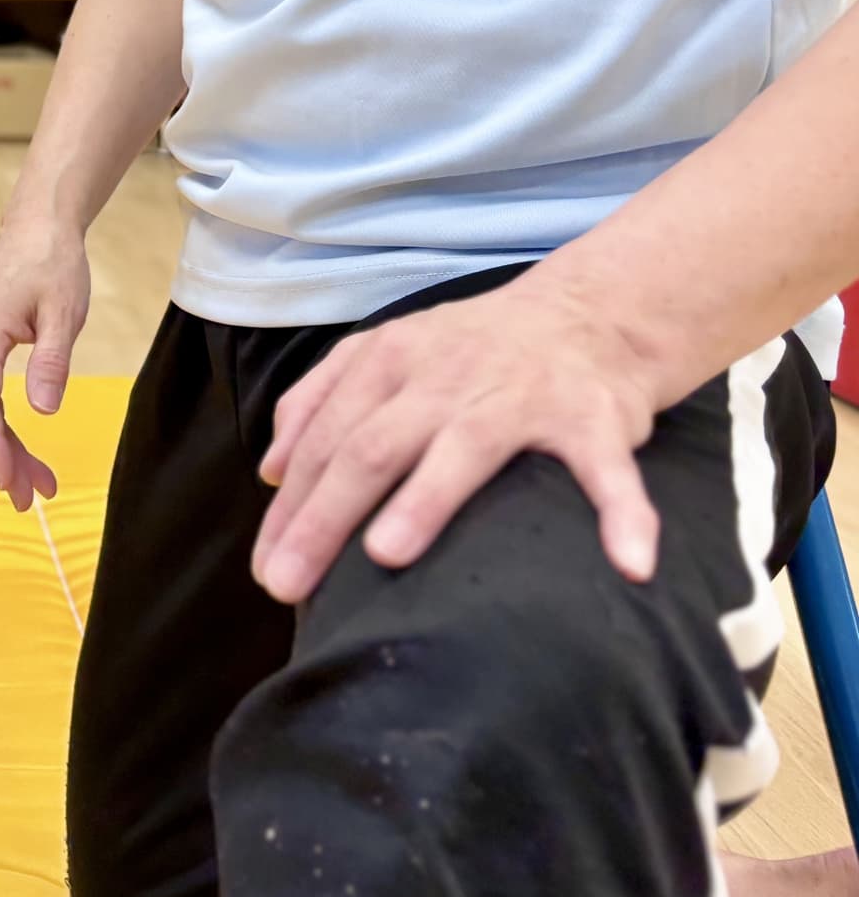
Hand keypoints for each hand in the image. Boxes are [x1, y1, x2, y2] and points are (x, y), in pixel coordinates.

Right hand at [0, 210, 90, 507]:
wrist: (38, 228)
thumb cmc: (54, 265)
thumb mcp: (64, 312)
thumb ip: (52, 361)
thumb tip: (43, 411)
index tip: (11, 483)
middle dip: (3, 458)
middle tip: (33, 498)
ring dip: (2, 445)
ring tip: (36, 481)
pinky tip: (20, 446)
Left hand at [252, 276, 661, 604]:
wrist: (586, 313)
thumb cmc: (470, 351)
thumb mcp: (383, 355)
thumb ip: (318, 402)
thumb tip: (271, 472)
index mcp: (389, 362)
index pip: (327, 440)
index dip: (293, 506)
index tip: (266, 570)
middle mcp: (446, 376)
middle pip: (372, 447)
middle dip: (324, 517)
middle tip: (289, 583)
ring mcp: (519, 395)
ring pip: (464, 448)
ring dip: (426, 500)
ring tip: (386, 555)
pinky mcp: (592, 417)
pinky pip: (608, 471)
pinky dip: (623, 514)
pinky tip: (629, 564)